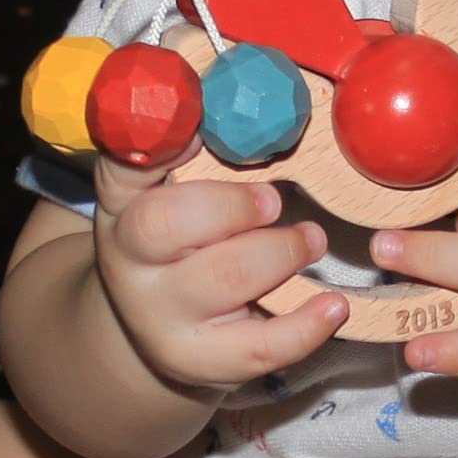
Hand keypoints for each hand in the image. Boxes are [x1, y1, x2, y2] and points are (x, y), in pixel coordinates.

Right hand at [92, 148, 347, 388]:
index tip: (205, 129)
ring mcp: (162, 318)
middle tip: (275, 201)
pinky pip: (259, 348)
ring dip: (280, 253)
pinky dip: (306, 326)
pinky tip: (334, 305)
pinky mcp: (202, 362)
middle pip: (167, 224)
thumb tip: (231, 95)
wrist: (148, 328)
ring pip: (222, 281)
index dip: (160, 139)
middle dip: (234, 206)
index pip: (123, 163)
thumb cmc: (174, 244)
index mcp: (123, 203)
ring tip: (311, 240)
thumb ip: (190, 149)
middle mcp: (129, 261)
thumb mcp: (164, 193)